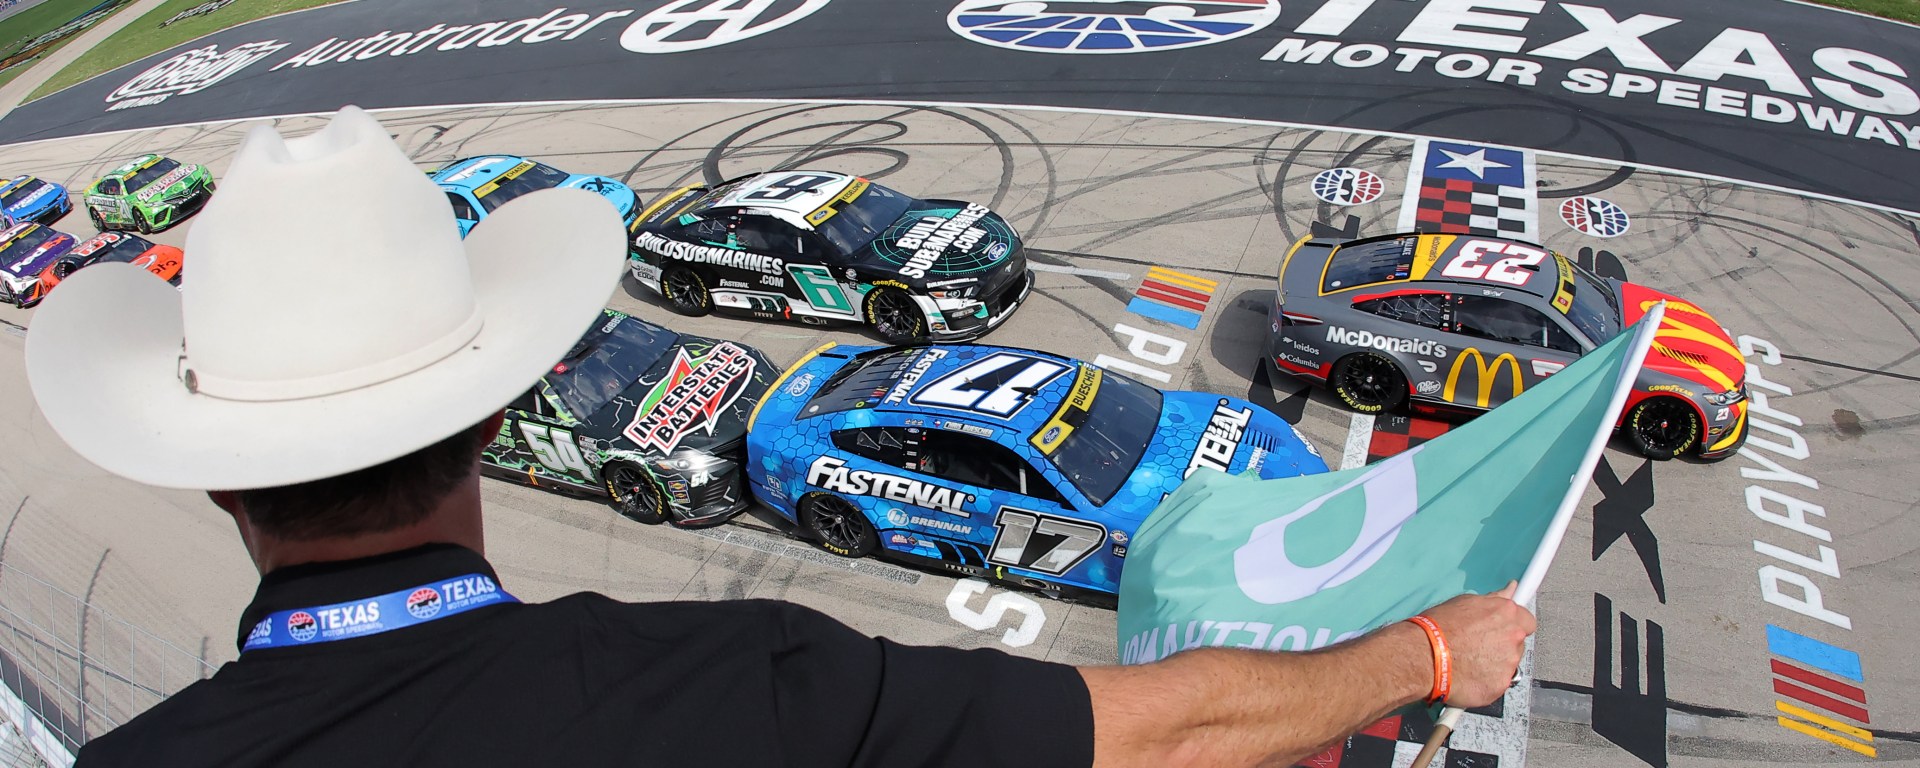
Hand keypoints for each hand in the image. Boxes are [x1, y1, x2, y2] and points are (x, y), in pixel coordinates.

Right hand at [1419, 582, 1535, 707]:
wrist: (1422, 656)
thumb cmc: (1438, 627)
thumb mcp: (1465, 603)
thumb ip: (1493, 600)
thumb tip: (1511, 589)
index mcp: (1507, 614)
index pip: (1527, 621)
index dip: (1515, 626)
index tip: (1502, 629)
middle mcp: (1513, 638)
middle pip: (1517, 644)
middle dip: (1502, 646)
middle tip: (1478, 647)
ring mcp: (1509, 664)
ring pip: (1508, 665)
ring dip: (1494, 664)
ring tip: (1468, 662)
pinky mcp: (1500, 685)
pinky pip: (1498, 683)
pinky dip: (1486, 681)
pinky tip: (1468, 676)